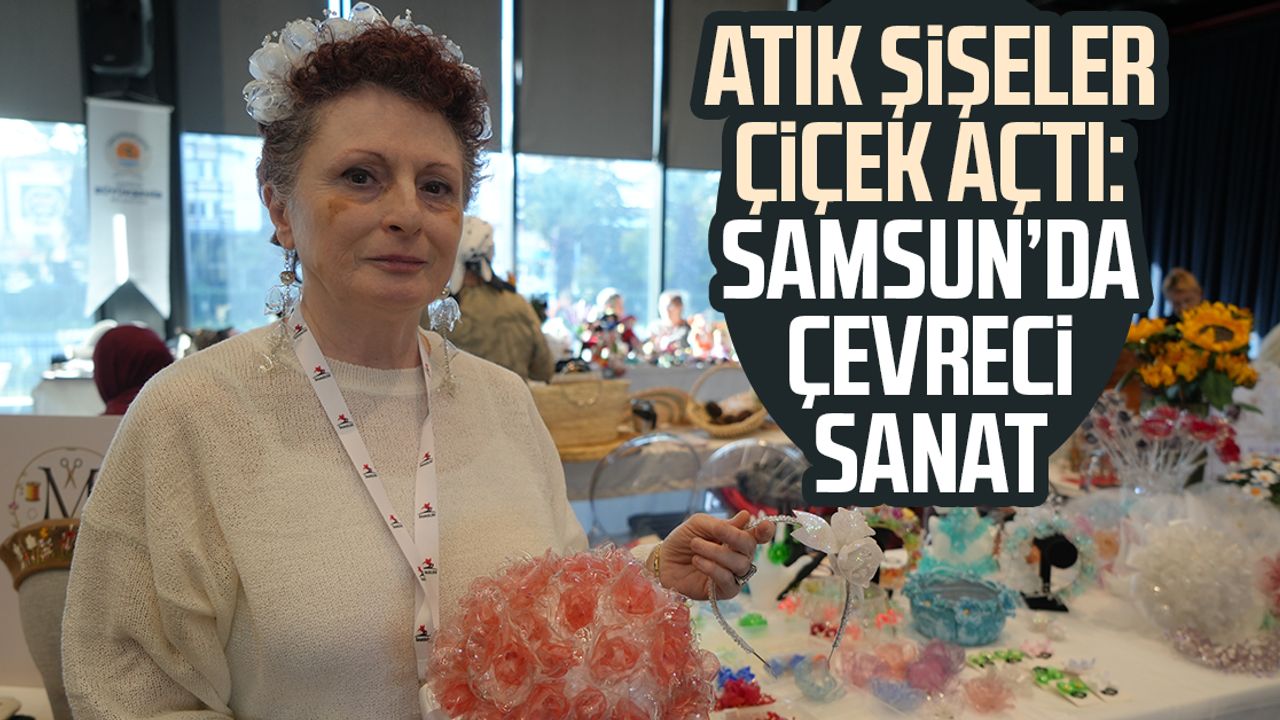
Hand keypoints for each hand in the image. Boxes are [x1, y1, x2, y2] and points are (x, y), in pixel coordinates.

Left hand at [657, 511, 774, 600]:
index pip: (757, 535)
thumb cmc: (682, 541)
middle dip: (733, 537)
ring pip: (739, 564)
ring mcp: (733, 575)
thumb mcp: (699, 525)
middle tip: (714, 530)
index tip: (764, 526)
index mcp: (736, 538)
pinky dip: (713, 568)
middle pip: (750, 548)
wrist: (663, 562)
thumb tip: (746, 516)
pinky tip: (698, 561)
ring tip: (695, 546)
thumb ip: (721, 524)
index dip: (765, 531)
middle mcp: (739, 556)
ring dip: (716, 552)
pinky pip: (728, 580)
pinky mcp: (724, 591)